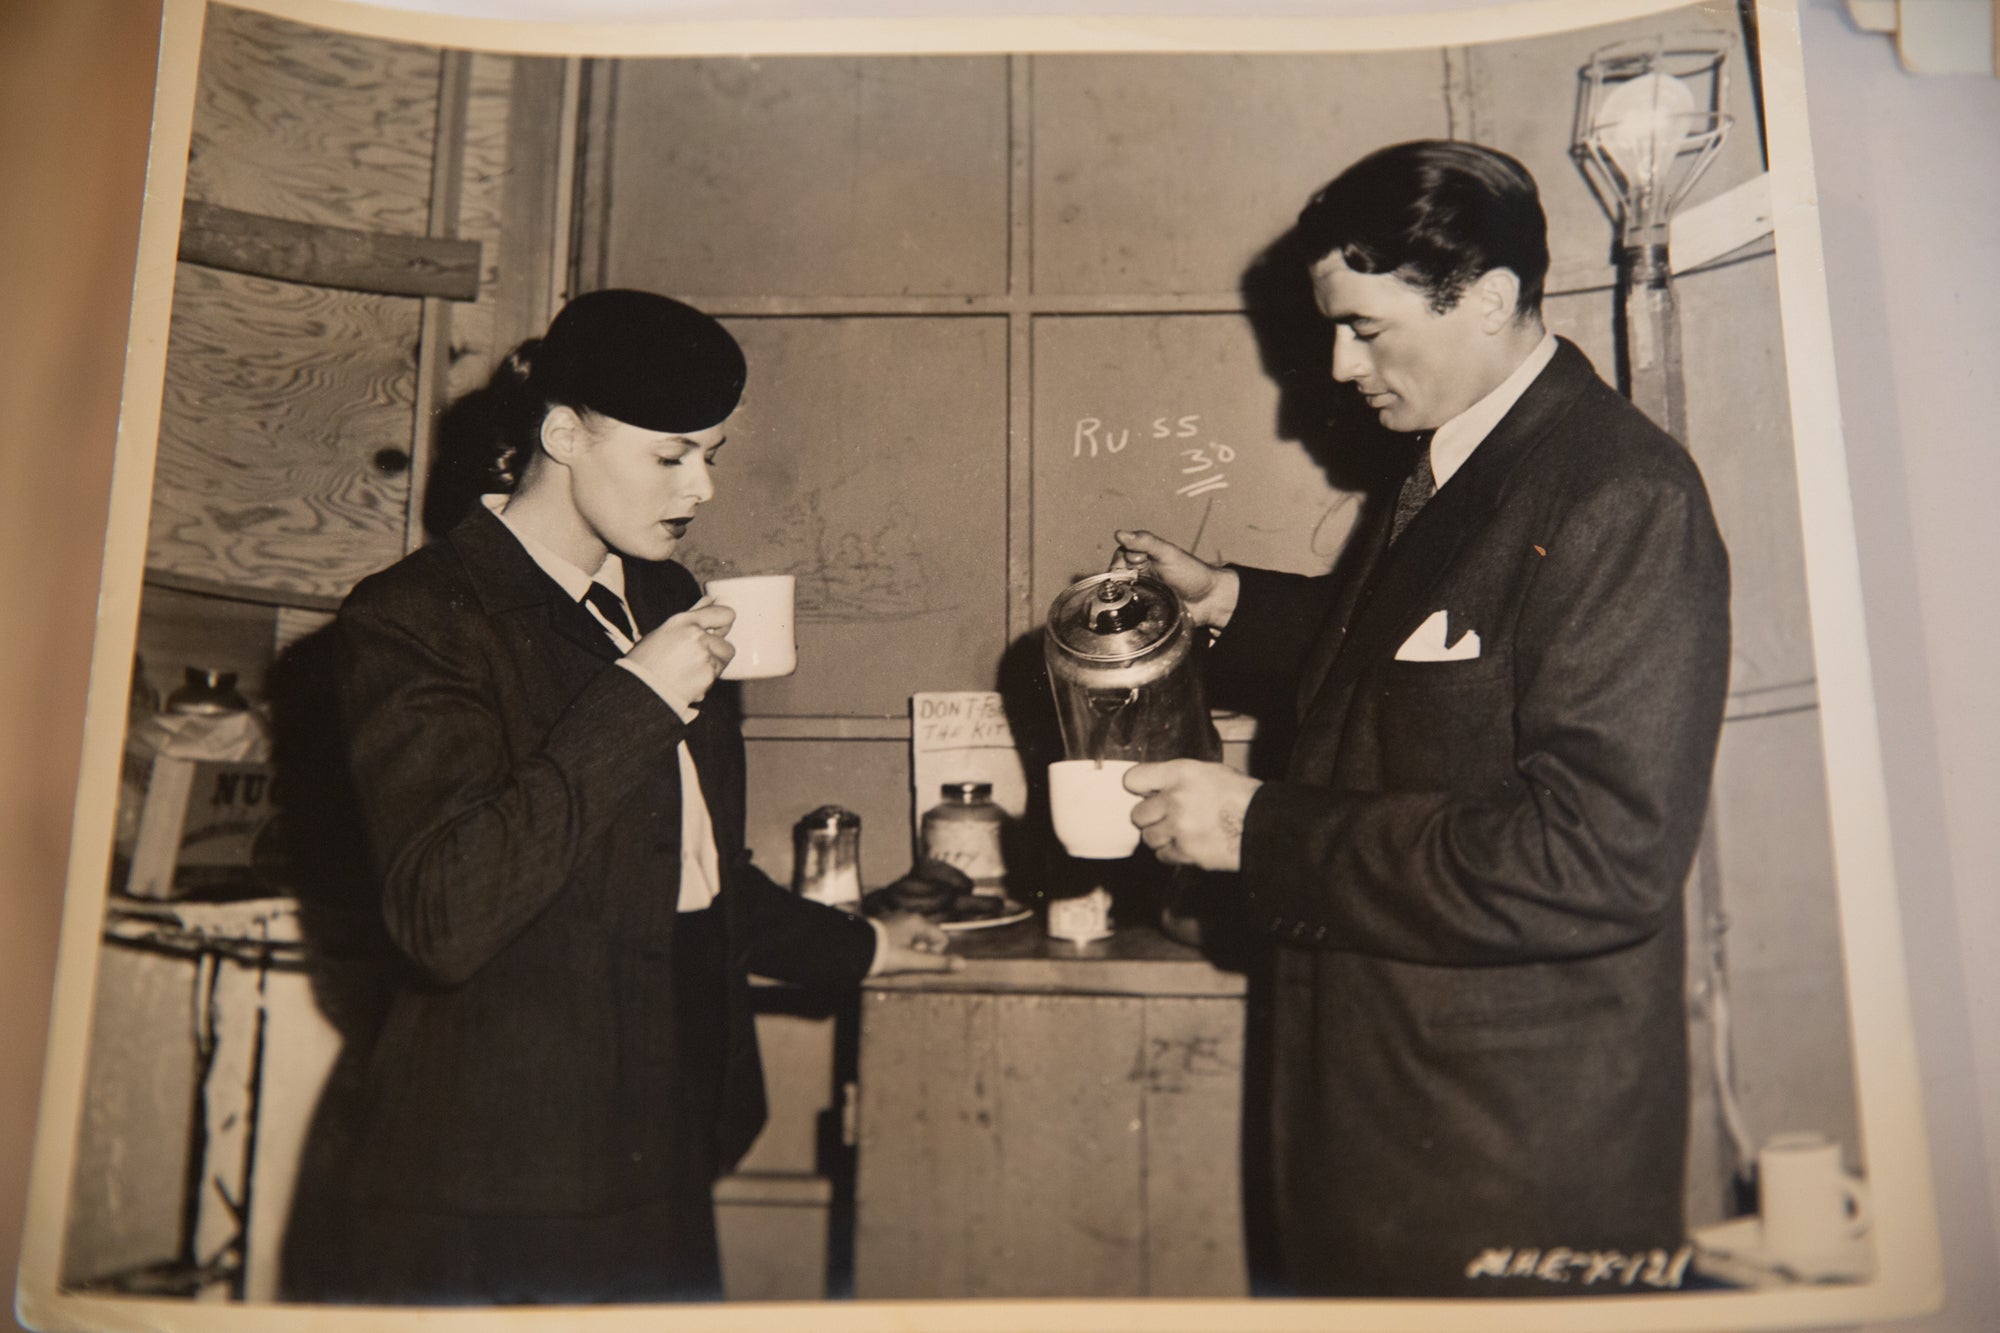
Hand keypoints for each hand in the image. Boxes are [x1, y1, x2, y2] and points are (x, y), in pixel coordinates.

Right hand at [624, 597, 734, 705]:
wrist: (638, 689)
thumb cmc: (645, 661)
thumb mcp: (664, 632)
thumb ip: (692, 616)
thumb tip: (710, 600)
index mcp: (684, 621)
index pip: (725, 614)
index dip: (724, 626)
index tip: (717, 633)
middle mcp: (696, 636)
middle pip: (727, 644)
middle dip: (716, 653)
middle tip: (694, 661)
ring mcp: (704, 656)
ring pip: (723, 662)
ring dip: (711, 667)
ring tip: (688, 672)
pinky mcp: (708, 675)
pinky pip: (716, 677)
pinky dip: (705, 682)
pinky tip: (687, 682)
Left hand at [872, 912, 960, 973]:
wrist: (853, 949)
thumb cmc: (884, 954)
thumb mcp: (912, 961)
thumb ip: (937, 963)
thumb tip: (964, 964)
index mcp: (918, 921)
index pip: (941, 938)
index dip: (933, 953)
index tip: (915, 958)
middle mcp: (909, 916)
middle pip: (928, 938)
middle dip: (919, 951)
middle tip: (901, 958)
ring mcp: (897, 918)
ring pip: (914, 938)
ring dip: (908, 950)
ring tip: (891, 956)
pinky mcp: (886, 924)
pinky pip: (902, 936)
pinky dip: (898, 946)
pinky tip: (886, 952)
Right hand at [1112, 530, 1239, 630]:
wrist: (1210, 600)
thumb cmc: (1192, 573)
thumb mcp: (1168, 554)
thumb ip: (1145, 542)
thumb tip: (1118, 534)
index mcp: (1142, 559)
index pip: (1119, 557)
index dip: (1122, 561)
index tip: (1137, 563)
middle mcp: (1139, 576)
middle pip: (1116, 577)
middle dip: (1121, 580)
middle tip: (1137, 581)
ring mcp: (1141, 595)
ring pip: (1120, 596)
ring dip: (1123, 598)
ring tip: (1137, 597)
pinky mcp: (1144, 613)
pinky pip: (1128, 614)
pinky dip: (1127, 613)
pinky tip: (1133, 612)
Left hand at [1126, 759, 1261, 871]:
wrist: (1263, 824)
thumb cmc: (1241, 796)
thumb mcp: (1210, 772)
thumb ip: (1178, 778)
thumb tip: (1154, 787)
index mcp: (1181, 773)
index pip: (1134, 778)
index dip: (1137, 786)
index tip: (1142, 792)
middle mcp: (1175, 799)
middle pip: (1138, 813)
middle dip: (1149, 817)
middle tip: (1164, 817)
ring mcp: (1178, 828)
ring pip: (1148, 837)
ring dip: (1159, 836)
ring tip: (1178, 832)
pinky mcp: (1185, 852)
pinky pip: (1162, 855)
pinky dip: (1171, 852)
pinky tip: (1186, 845)